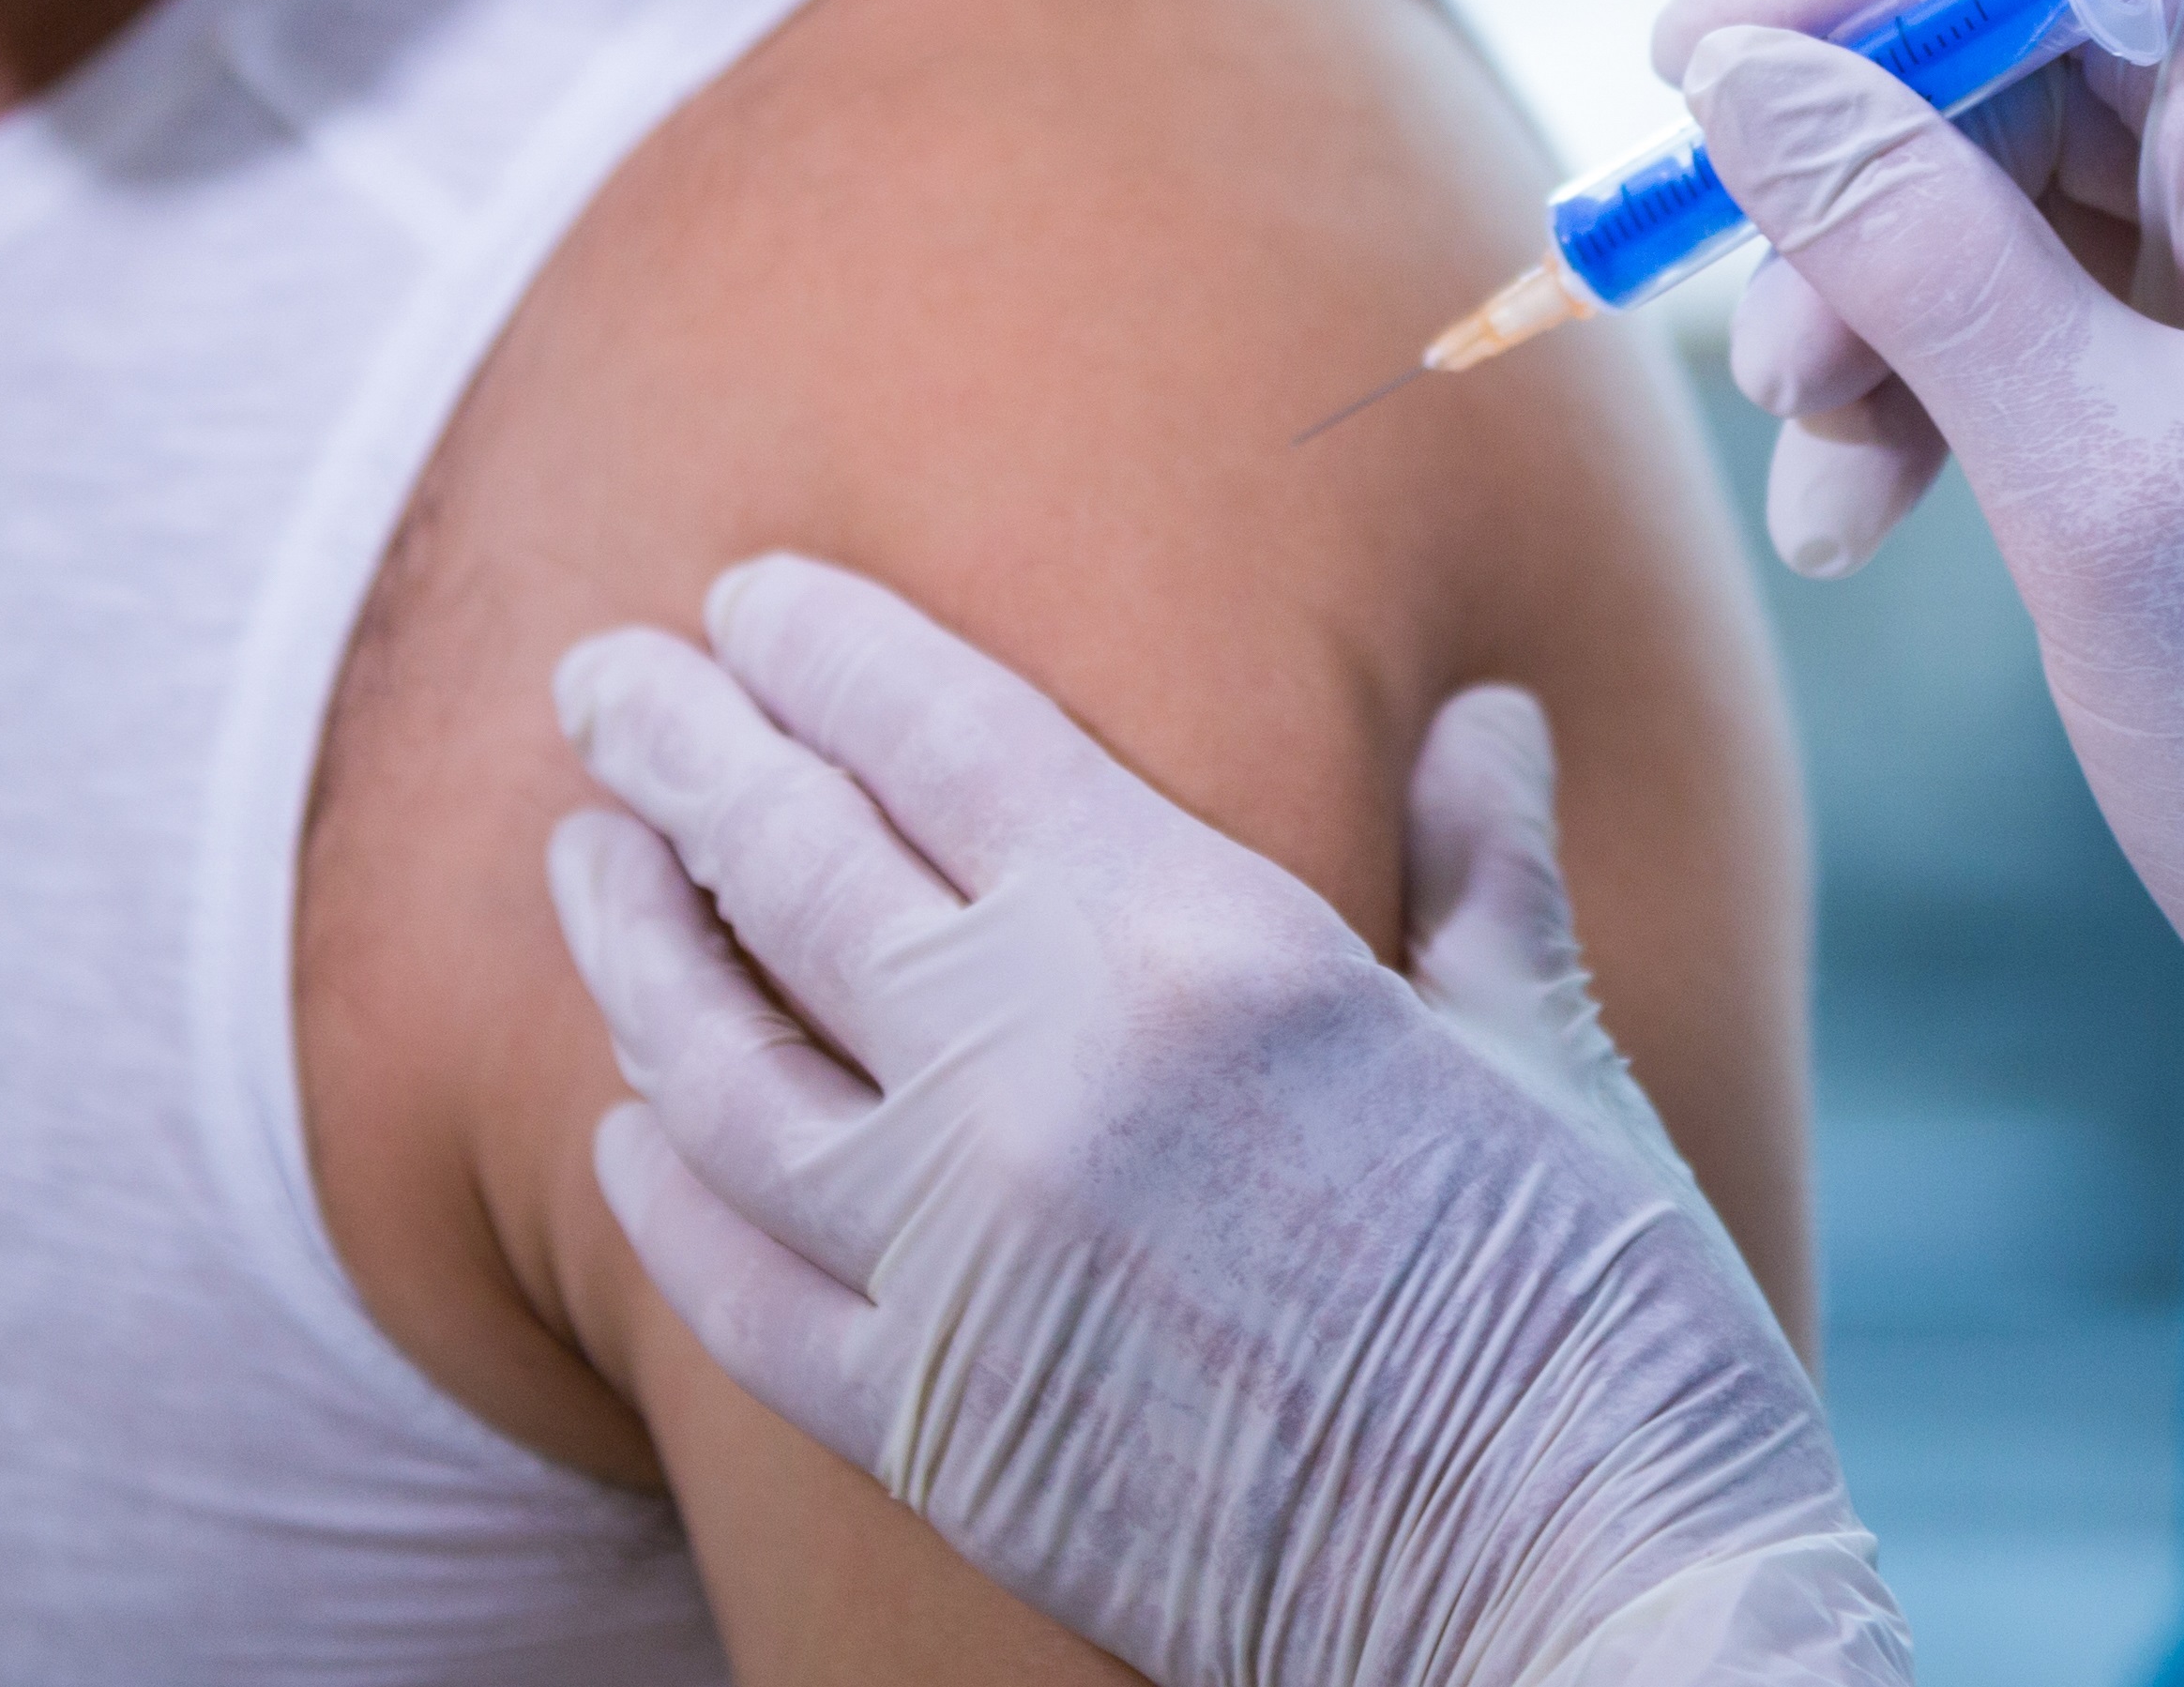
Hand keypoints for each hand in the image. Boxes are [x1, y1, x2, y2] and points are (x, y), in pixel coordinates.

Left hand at [547, 554, 1908, 1686]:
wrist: (1577, 1601)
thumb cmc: (1600, 1314)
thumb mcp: (1545, 1054)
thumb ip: (1479, 870)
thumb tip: (1488, 719)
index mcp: (1193, 941)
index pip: (940, 734)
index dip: (823, 649)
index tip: (748, 597)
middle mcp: (1036, 1075)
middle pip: (787, 864)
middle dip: (676, 748)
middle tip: (599, 678)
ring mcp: (958, 1258)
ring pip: (714, 1064)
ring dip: (629, 943)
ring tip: (582, 857)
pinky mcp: (928, 1426)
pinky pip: (733, 1285)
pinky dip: (666, 1190)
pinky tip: (635, 1125)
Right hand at [1664, 0, 2183, 1013]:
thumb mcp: (2085, 474)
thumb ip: (1910, 249)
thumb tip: (1743, 67)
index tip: (1693, 61)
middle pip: (2041, 98)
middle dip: (1861, 207)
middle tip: (1745, 348)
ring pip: (2022, 228)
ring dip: (1875, 328)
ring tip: (1814, 478)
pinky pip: (2048, 346)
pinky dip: (1930, 412)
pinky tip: (1858, 521)